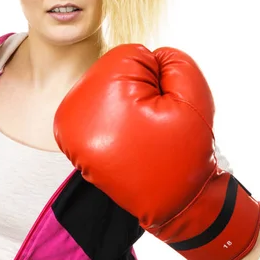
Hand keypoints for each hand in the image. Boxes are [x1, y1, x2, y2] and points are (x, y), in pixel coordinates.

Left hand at [53, 44, 259, 259]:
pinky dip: (112, 114)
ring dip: (124, 100)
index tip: (160, 108)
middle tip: (150, 123)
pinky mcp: (68, 137)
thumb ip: (174, 61)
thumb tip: (150, 56)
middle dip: (137, 88)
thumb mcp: (193, 97)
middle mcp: (73, 110)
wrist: (172, 204)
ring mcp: (66, 126)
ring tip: (138, 133)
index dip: (156, 77)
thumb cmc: (184, 154)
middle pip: (113, 69)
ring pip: (105, 85)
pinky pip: (96, 105)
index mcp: (99, 97)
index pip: (131, 55)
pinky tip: (124, 136)